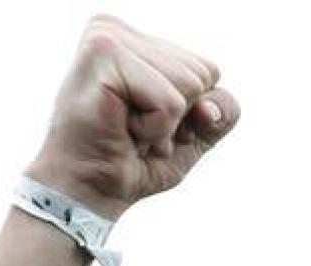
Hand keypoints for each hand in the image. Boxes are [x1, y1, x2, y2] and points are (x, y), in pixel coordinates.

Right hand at [24, 17, 238, 219]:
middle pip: (203, 74)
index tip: (150, 124)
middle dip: (180, 118)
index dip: (192, 112)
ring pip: (190, 85)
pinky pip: (170, 102)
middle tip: (137, 130)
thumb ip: (221, 111)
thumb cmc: (134, 161)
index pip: (208, 71)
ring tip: (128, 129)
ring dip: (165, 125)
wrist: (90, 190)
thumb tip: (210, 106)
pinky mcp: (103, 53)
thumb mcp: (195, 135)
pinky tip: (122, 130)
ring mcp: (108, 36)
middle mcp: (118, 29)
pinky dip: (155, 130)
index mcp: (137, 41)